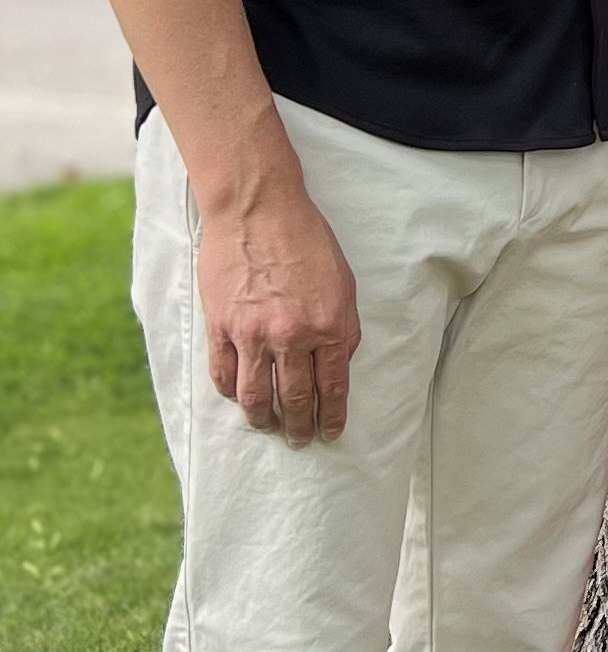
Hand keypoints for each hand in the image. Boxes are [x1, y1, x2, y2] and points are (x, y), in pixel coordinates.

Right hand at [196, 183, 361, 446]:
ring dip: (264, 420)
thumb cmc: (307, 240)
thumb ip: (341, 326)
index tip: (331, 433)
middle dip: (300, 427)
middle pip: (297, 399)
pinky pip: (224, 376)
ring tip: (269, 428)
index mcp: (331, 324)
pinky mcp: (221, 327)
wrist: (260, 210)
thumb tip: (336, 364)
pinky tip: (239, 401)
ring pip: (256, 397)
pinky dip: (232, 395)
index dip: (333, 416)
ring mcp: (254, 334)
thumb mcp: (342, 282)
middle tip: (300, 440)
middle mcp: (294, 336)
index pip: (334, 386)